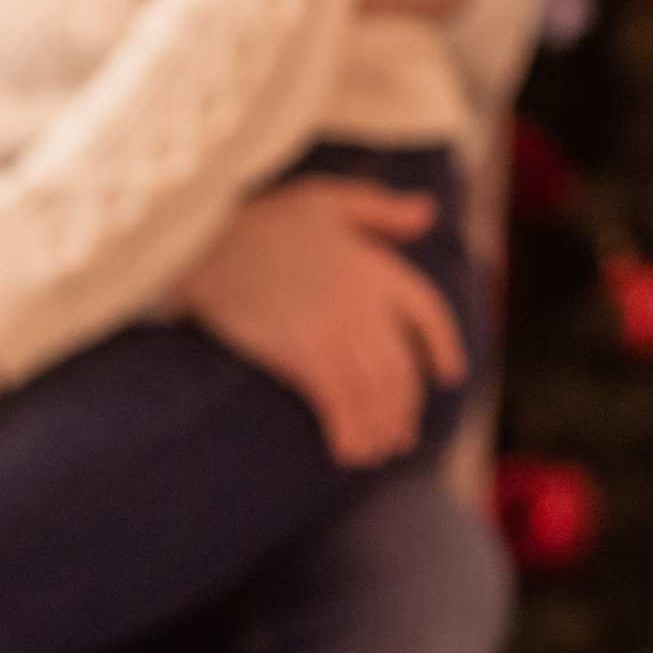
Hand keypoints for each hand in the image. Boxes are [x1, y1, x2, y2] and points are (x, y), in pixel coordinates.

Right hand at [177, 178, 465, 468]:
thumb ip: (379, 207)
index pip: (429, 315)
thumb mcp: (326, 198)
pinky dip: (349, 433)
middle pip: (402, 367)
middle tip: (398, 436)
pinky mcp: (303, 353)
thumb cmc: (259, 218)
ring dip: (379, 429)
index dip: (443, 348)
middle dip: (404, 408)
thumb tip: (426, 212)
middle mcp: (366, 303)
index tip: (449, 375)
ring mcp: (337, 330)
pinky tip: (344, 452)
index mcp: (377, 267)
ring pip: (376, 393)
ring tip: (373, 453)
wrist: (204, 238)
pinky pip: (341, 404)